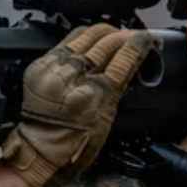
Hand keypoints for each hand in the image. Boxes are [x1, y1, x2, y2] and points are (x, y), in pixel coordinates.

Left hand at [0, 23, 154, 186]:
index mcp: (94, 96)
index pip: (123, 59)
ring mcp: (53, 70)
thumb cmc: (75, 144)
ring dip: (103, 33)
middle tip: (132, 36)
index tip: (146, 39)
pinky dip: (81, 40)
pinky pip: (65, 42)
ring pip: (85, 35)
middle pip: (105, 43)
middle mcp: (72, 79)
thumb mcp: (107, 117)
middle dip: (123, 36)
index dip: (138, 45)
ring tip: (113, 36)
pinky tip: (90, 41)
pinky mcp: (40, 66)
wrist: (40, 153)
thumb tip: (130, 60)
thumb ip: (117, 85)